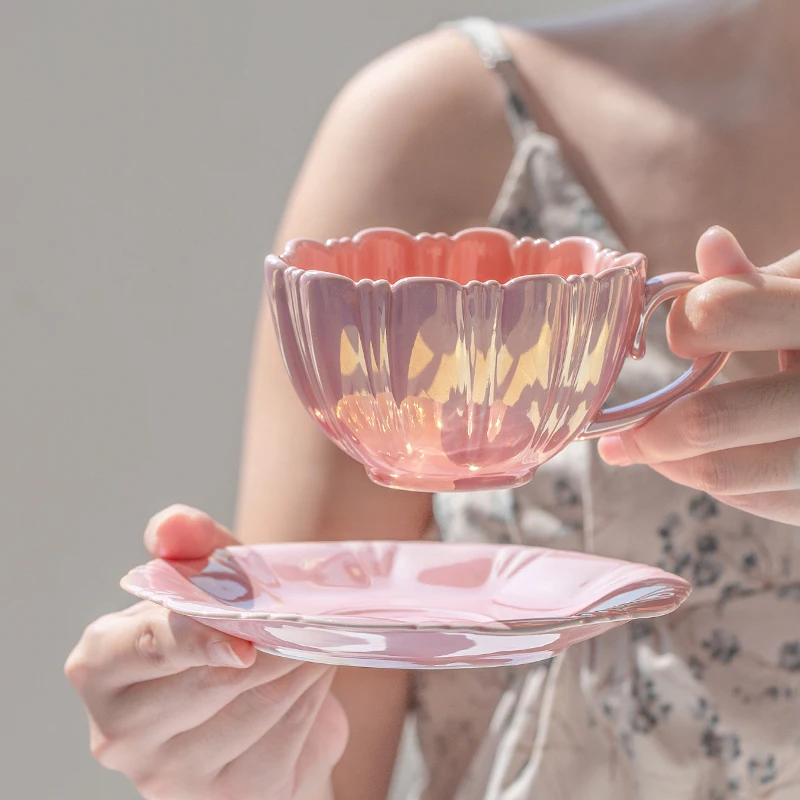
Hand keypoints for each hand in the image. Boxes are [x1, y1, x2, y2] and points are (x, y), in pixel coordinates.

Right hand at [65, 506, 347, 799]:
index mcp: (102, 665)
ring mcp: (172, 775)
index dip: (192, 638)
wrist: (258, 703)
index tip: (242, 635)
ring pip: (256, 708)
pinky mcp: (232, 796)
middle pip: (210, 682)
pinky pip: (286, 735)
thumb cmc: (222, 631)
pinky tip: (315, 670)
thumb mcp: (208, 577)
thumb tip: (171, 526)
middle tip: (307, 613)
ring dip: (299, 663)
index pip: (139, 649)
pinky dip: (311, 694)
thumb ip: (191, 543)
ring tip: (317, 633)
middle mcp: (121, 731)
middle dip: (270, 641)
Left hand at [598, 227, 799, 525]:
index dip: (684, 320)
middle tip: (621, 427)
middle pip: (707, 419)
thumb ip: (763, 279)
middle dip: (648, 425)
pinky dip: (712, 479)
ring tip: (645, 446)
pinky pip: (752, 499)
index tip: (679, 332)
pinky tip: (699, 460)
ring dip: (666, 460)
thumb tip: (711, 244)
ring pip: (720, 472)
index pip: (723, 311)